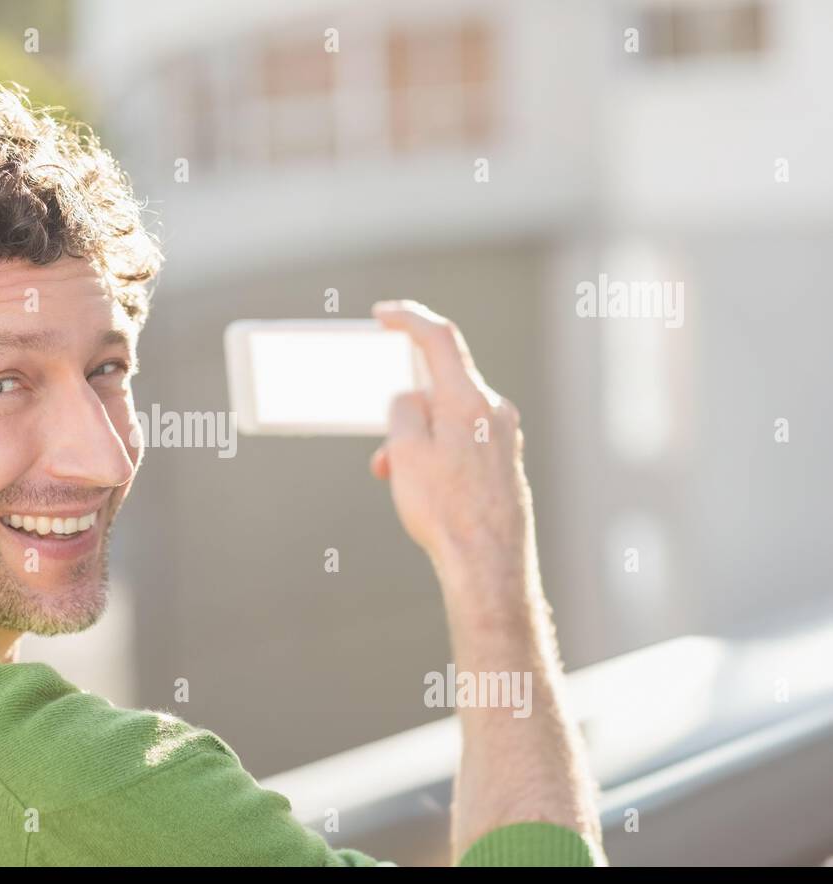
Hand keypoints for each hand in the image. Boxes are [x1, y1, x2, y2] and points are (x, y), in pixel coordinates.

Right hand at [368, 300, 533, 602]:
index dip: (408, 319)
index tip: (384, 314)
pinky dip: (438, 453)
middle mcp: (494, 411)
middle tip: (382, 445)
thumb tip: (412, 398)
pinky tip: (425, 489)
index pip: (438, 339)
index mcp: (468, 399)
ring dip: (417, 440)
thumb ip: (403, 411)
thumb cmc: (445, 509)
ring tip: (396, 478)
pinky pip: (465, 443)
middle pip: (441, 387)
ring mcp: (505, 438)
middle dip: (404, 409)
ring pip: (450, 420)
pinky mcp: (506, 463)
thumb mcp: (404, 452)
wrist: (489, 563)